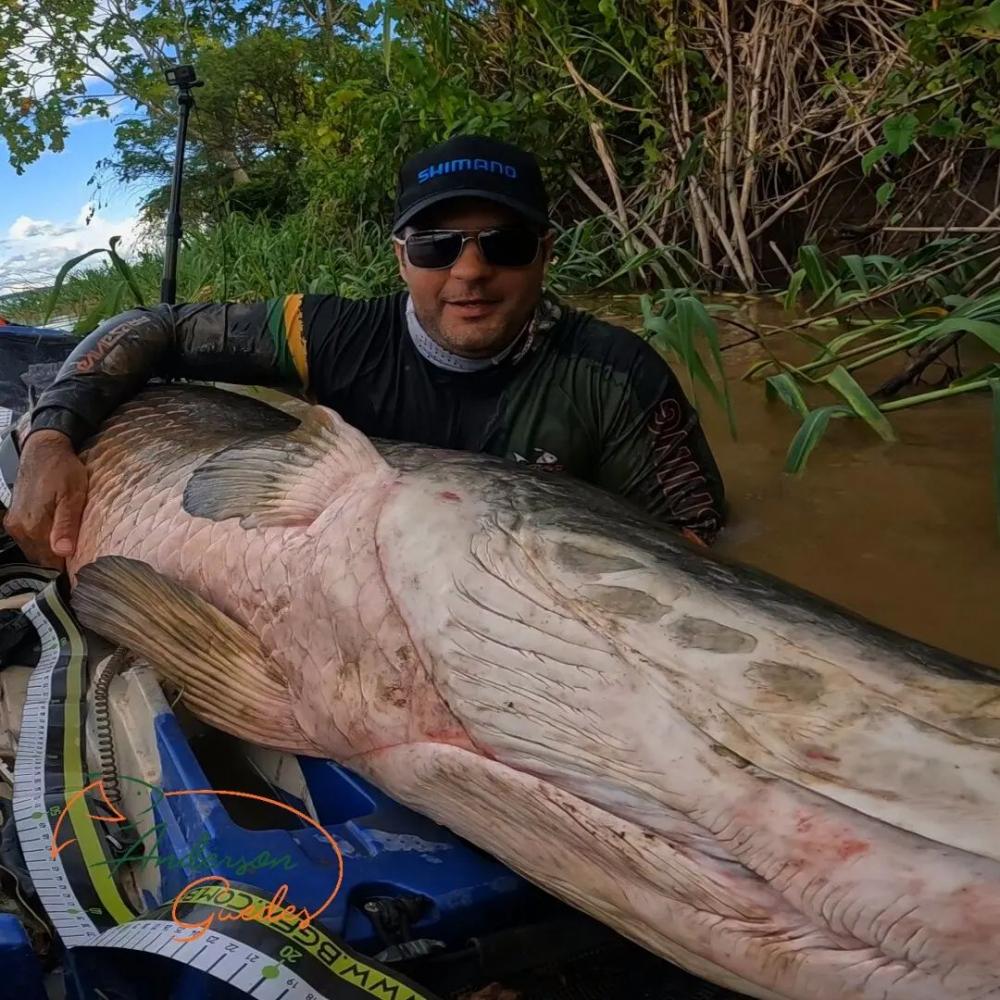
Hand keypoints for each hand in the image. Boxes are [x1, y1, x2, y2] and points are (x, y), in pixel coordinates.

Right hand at [4, 430, 87, 568]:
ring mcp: (15, 523)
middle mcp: (19, 528)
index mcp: (33, 526)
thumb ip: (67, 525)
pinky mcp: (15, 517)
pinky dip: (44, 542)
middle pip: (42, 559)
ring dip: (52, 552)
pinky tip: (59, 537)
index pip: (51, 562)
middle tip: (83, 559)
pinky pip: (30, 540)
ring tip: (72, 546)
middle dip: (60, 561)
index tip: (85, 570)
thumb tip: (62, 552)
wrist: (43, 450)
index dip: (68, 567)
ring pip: (35, 550)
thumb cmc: (62, 469)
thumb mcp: (73, 496)